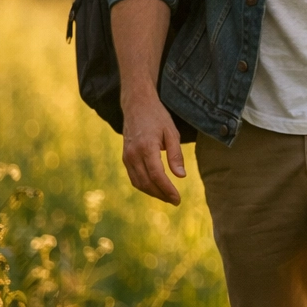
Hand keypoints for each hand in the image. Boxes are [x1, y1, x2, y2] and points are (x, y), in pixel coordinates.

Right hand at [121, 90, 184, 205]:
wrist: (136, 105)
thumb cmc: (157, 117)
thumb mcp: (172, 132)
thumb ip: (176, 154)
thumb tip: (181, 176)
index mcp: (146, 147)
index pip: (156, 175)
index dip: (167, 189)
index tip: (178, 198)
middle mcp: (133, 154)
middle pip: (146, 182)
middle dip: (161, 194)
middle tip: (175, 201)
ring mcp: (126, 157)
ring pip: (138, 182)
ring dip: (153, 192)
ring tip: (168, 197)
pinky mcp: (125, 157)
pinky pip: (133, 177)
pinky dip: (144, 185)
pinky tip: (156, 188)